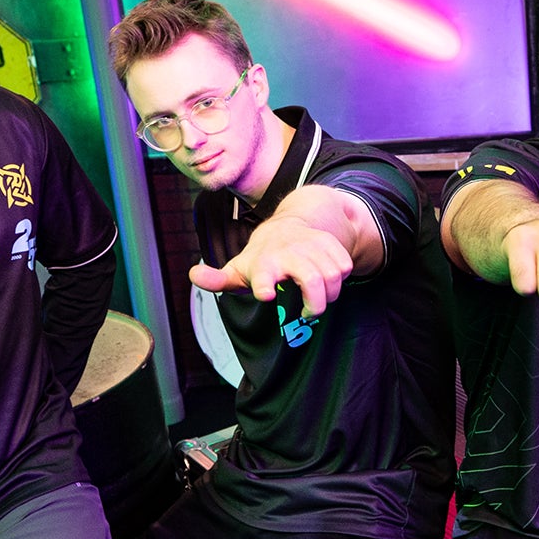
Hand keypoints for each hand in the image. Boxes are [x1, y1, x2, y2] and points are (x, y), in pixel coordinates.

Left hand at [189, 215, 354, 318]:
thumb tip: (193, 274)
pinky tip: (327, 282)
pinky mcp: (331, 243)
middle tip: (308, 313)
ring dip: (329, 295)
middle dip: (315, 304)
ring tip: (317, 299)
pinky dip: (340, 280)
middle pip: (312, 280)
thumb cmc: (262, 257)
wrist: (290, 225)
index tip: (266, 294)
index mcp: (264, 262)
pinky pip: (345, 266)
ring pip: (333, 276)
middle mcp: (289, 252)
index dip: (264, 283)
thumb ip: (217, 278)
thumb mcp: (238, 268)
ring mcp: (312, 245)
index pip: (263, 273)